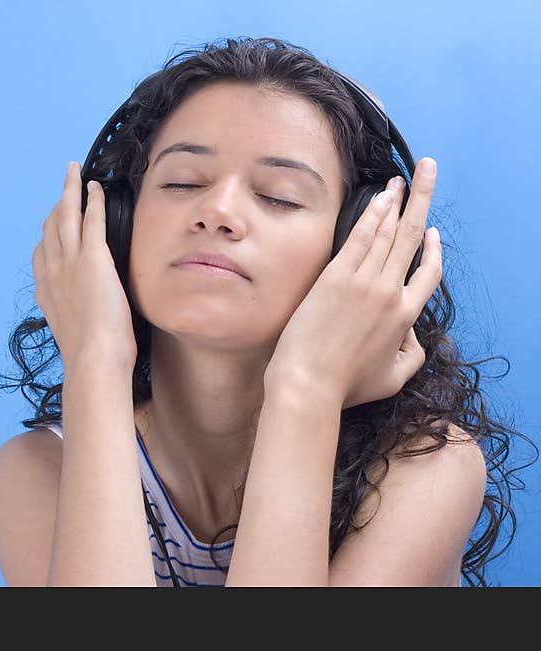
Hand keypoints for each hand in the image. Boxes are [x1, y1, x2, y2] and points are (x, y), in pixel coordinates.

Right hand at [32, 162, 136, 371]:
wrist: (93, 359)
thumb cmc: (91, 356)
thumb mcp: (73, 334)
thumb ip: (74, 317)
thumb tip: (85, 317)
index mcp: (46, 292)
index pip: (42, 254)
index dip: (48, 235)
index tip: (54, 225)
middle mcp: (52, 272)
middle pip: (50, 227)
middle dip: (56, 204)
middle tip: (65, 187)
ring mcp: (70, 262)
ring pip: (65, 215)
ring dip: (70, 190)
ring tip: (75, 172)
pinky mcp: (93, 258)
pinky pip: (91, 219)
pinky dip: (92, 200)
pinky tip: (96, 188)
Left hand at [264, 158, 442, 409]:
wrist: (309, 382)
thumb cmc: (346, 385)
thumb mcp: (394, 378)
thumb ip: (413, 355)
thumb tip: (412, 335)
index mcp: (406, 316)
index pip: (430, 273)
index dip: (434, 250)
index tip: (433, 233)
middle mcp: (389, 292)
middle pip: (412, 238)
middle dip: (423, 200)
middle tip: (428, 172)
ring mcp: (363, 281)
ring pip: (387, 232)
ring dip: (397, 201)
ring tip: (404, 178)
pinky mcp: (335, 276)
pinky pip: (360, 237)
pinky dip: (373, 215)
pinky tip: (381, 197)